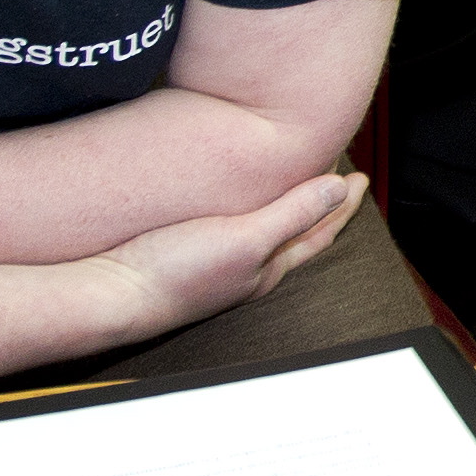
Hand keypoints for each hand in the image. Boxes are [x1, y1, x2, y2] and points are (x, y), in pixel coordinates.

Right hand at [93, 171, 368, 339]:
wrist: (114, 296)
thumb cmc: (177, 273)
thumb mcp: (244, 238)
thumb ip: (291, 214)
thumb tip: (338, 190)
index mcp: (269, 267)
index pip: (319, 232)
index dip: (343, 205)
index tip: (360, 178)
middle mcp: (249, 270)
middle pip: (298, 234)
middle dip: (321, 208)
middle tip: (337, 178)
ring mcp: (219, 266)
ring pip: (267, 233)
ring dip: (287, 209)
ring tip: (295, 186)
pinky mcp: (190, 258)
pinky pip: (235, 231)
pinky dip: (250, 213)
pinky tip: (235, 205)